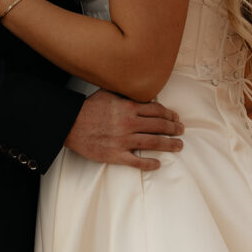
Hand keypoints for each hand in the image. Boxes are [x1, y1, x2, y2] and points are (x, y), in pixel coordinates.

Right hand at [64, 89, 183, 170]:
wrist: (70, 124)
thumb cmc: (88, 108)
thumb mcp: (107, 93)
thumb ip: (124, 93)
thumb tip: (136, 87)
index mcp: (128, 108)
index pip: (156, 110)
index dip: (169, 114)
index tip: (175, 117)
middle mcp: (129, 124)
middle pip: (159, 126)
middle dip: (173, 129)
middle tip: (181, 131)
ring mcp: (123, 141)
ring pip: (153, 143)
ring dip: (168, 145)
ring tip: (178, 146)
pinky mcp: (115, 155)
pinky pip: (136, 161)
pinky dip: (149, 164)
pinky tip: (158, 164)